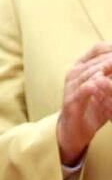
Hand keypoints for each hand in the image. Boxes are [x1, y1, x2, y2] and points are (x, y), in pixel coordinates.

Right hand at [57, 43, 111, 164]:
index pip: (97, 50)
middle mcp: (75, 73)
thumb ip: (110, 80)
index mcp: (82, 66)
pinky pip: (81, 90)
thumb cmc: (91, 109)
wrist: (72, 131)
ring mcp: (71, 86)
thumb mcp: (104, 92)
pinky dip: (90, 86)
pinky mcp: (71, 101)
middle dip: (110, 60)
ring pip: (88, 73)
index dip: (109, 49)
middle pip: (95, 61)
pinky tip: (99, 83)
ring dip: (103, 70)